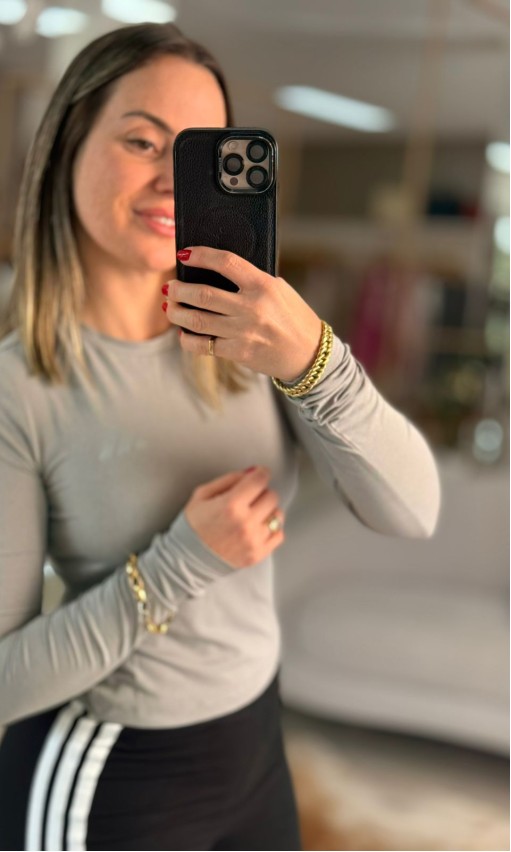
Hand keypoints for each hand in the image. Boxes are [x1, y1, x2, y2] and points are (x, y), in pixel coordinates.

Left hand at [163, 246, 322, 381]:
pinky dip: (188, 340)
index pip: (226, 262)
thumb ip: (252, 281)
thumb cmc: (294, 318)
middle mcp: (252, 308)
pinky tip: (183, 334)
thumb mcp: (280, 291)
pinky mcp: (238, 352)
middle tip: (170, 287)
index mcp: (263, 285)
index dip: (201, 256)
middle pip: (203, 294)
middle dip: (179, 290)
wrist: (309, 355)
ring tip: (170, 308)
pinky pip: (204, 345)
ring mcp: (243, 332)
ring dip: (177, 314)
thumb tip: (217, 272)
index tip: (184, 254)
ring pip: (197, 321)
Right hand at [184, 466, 284, 568]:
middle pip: (271, 496)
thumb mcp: (203, 494)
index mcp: (231, 505)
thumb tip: (252, 472)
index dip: (261, 473)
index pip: (260, 480)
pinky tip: (257, 528)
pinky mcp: (258, 554)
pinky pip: (278, 534)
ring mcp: (253, 541)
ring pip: (277, 515)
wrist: (188, 558)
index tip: (260, 474)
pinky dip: (271, 529)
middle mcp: (245, 523)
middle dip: (262, 492)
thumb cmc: (194, 525)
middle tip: (251, 497)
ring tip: (253, 514)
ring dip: (268, 511)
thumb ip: (229, 479)